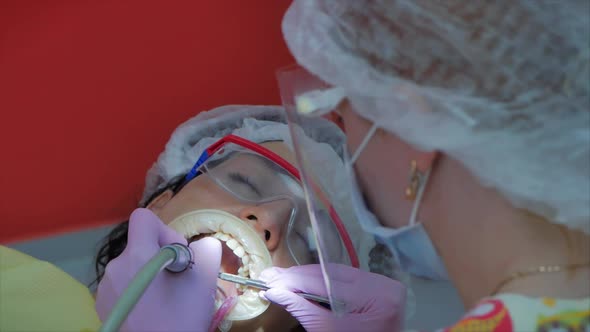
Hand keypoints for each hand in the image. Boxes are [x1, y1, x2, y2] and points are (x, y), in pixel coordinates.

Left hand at [95, 208, 221, 331]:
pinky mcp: (102, 305)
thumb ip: (207, 250)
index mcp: (137, 255)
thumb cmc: (180, 319)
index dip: (165, 230)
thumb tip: (200, 245)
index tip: (178, 256)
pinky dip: (139, 290)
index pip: (143, 218)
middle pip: (141, 243)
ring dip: (151, 274)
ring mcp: (105, 287)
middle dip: (162, 256)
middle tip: (179, 282)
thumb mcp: (205, 282)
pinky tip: (151, 312)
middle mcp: (115, 266)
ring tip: (166, 301)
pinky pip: (124, 284)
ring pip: (134, 265)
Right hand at [260, 264, 405, 331]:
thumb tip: (274, 292)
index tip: (270, 280)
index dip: (295, 281)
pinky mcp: (378, 286)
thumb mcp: (326, 331)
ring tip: (282, 278)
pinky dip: (324, 281)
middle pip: (331, 273)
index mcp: (375, 296)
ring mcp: (382, 284)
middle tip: (271, 277)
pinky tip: (303, 280)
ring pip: (336, 273)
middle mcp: (383, 284)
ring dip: (308, 276)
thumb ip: (301, 309)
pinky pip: (346, 279)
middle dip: (298, 277)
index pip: (326, 283)